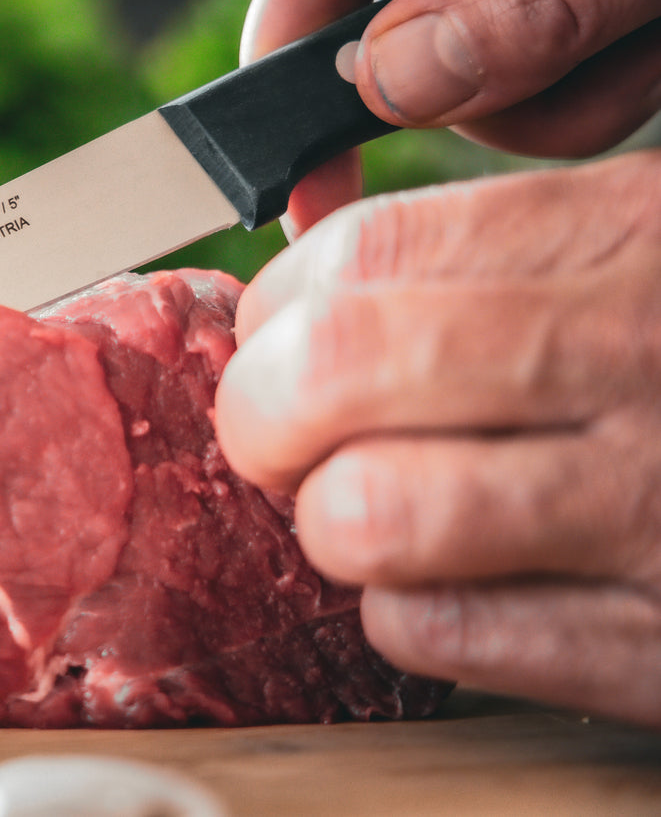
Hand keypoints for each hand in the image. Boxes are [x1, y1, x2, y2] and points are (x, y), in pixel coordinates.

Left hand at [213, 150, 660, 726]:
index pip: (359, 256)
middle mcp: (640, 359)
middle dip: (261, 415)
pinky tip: (459, 584)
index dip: (278, 307)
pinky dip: (409, 612)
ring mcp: (653, 510)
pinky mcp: (660, 644)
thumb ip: (496, 247)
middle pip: (329, 374)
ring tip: (372, 508)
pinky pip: (436, 631)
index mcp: (631, 238)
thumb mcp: (651, 246)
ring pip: (366, 515)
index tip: (280, 338)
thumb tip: (305, 256)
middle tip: (283, 434)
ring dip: (333, 521)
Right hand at [245, 0, 660, 234]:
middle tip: (607, 57)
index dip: (284, 83)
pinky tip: (659, 27)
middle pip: (392, 39)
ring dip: (570, 94)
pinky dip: (608, 80)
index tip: (301, 197)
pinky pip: (544, 77)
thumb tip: (389, 82)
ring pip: (475, 81)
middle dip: (484, 96)